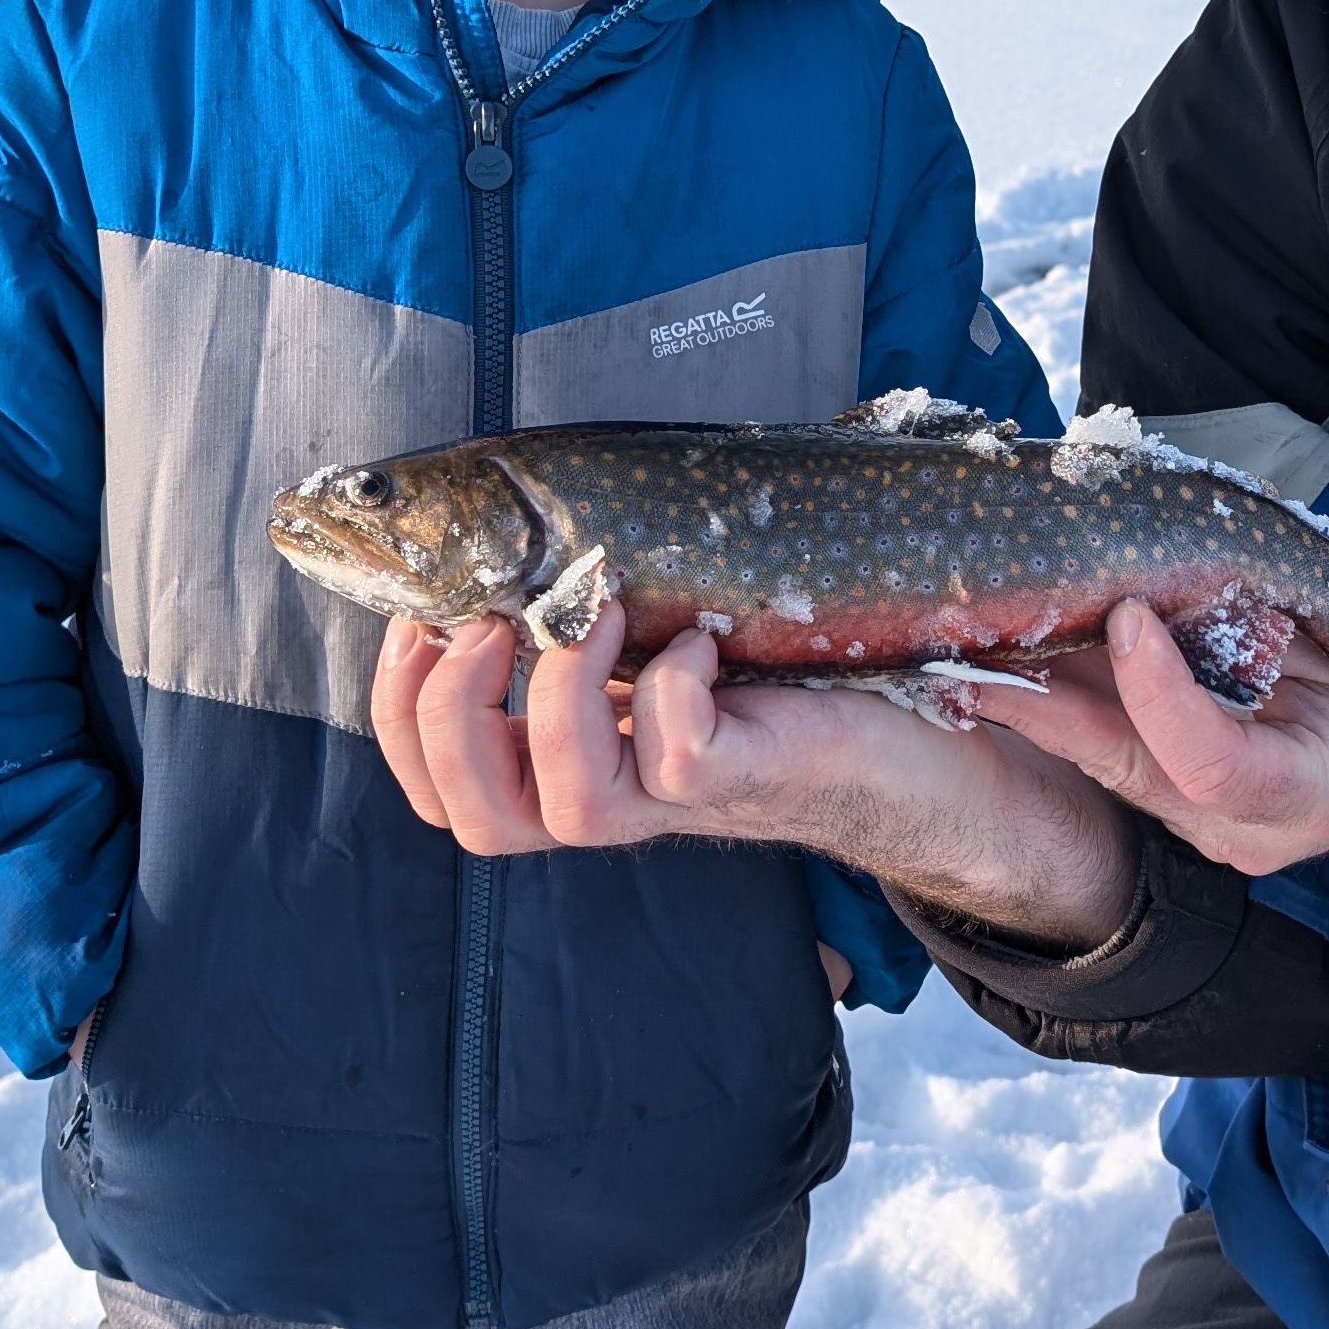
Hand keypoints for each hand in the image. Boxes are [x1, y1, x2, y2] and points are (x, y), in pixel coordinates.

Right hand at [369, 599, 1141, 945]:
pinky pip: (675, 761)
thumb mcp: (665, 619)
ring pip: (565, 807)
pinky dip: (670, 692)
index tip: (416, 621)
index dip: (400, 711)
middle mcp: (612, 792)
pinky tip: (700, 641)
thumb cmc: (791, 661)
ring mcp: (679, 797)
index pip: (437, 778)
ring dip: (556, 697)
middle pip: (475, 817)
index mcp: (571, 755)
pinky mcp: (750, 778)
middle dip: (450, 718)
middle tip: (485, 626)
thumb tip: (505, 512)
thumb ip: (589, 597)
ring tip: (592, 613)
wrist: (929, 733)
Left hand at [966, 599, 1328, 879]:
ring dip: (1035, 698)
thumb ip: (1280, 627)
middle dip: (1041, 707)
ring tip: (958, 648)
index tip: (1131, 615)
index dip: (1160, 691)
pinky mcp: (1178, 798)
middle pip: (1124, 768)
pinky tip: (1006, 658)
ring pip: (1103, 756)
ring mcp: (1200, 823)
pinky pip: (1111, 747)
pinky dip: (1064, 698)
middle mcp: (1236, 829)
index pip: (1208, 764)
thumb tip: (1199, 569)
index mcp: (1297, 797)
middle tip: (967, 654)